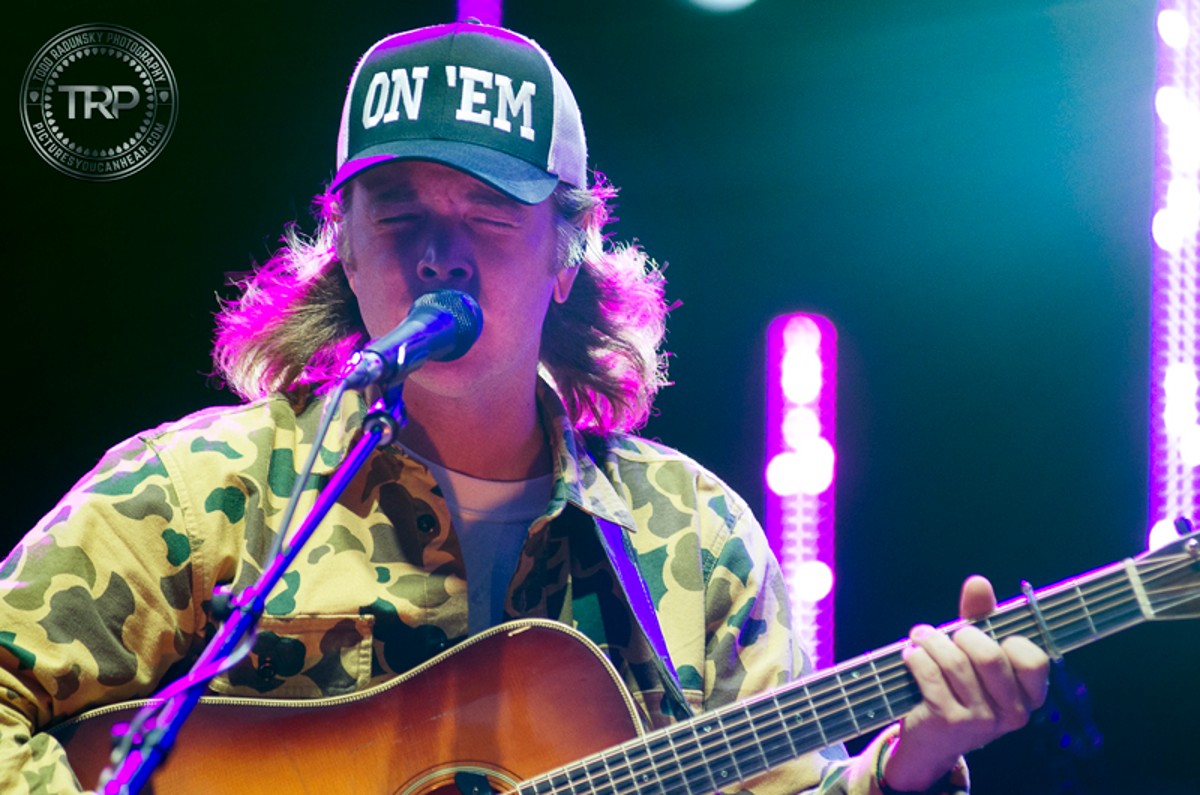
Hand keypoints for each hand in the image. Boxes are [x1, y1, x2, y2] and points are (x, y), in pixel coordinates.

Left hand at [881, 575, 1049, 791]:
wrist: (930, 742)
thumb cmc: (959, 688)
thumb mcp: (974, 654)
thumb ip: (981, 619)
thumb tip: (978, 581)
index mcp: (1029, 696)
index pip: (1034, 658)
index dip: (1008, 640)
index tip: (986, 636)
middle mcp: (1013, 714)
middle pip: (989, 655)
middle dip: (962, 635)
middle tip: (944, 634)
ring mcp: (982, 722)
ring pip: (955, 661)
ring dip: (930, 642)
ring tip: (919, 638)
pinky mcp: (949, 722)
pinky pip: (929, 674)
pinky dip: (915, 657)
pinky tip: (909, 655)